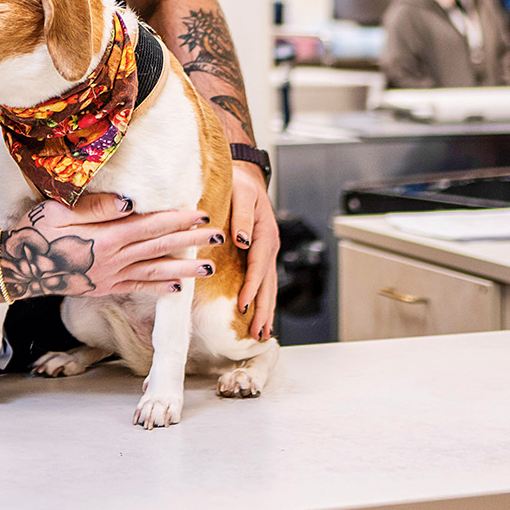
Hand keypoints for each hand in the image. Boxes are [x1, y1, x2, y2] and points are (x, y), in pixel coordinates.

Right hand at [0, 193, 214, 298]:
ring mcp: (110, 277)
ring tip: (209, 267)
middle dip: (190, 242)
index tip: (201, 214)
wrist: (17, 268)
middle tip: (218, 237)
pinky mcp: (105, 288)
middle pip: (159, 248)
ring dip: (184, 268)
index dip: (177, 220)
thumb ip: (96, 206)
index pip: (149, 226)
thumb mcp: (58, 210)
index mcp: (104, 237)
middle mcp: (112, 260)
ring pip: (155, 272)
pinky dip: (160, 288)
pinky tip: (179, 287)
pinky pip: (138, 288)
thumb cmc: (34, 232)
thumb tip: (131, 201)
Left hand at [230, 161, 278, 341]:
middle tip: (259, 333)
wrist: (246, 176)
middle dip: (264, 310)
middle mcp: (269, 246)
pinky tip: (260, 313)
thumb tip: (242, 240)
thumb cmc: (240, 184)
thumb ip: (243, 217)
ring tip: (263, 332)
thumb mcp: (241, 194)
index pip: (258, 267)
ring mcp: (267, 251)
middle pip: (268, 284)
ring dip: (267, 310)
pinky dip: (263, 298)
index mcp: (265, 234)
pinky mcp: (261, 253)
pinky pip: (264, 280)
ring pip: (269, 286)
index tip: (243, 307)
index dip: (251, 288)